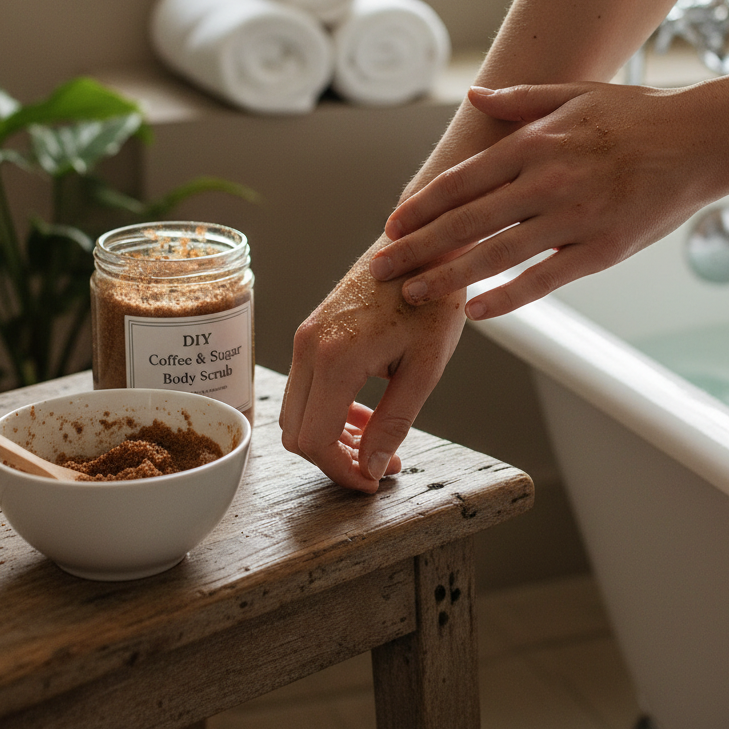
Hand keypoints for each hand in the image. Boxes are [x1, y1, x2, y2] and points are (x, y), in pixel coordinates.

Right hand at [281, 240, 466, 491]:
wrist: (423, 245)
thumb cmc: (431, 300)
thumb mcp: (424, 367)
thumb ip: (394, 422)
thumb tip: (371, 469)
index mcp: (335, 357)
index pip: (316, 440)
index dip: (343, 473)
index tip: (375, 483)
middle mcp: (308, 346)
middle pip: (296, 432)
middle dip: (334, 460)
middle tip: (379, 466)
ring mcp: (305, 336)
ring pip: (296, 412)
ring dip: (330, 438)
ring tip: (377, 443)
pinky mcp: (310, 332)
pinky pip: (304, 388)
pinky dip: (327, 412)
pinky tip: (364, 414)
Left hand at [369, 82, 717, 319]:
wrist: (702, 138)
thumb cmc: (638, 114)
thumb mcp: (575, 93)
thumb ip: (520, 100)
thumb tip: (474, 96)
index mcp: (534, 142)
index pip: (462, 181)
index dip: (421, 206)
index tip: (392, 225)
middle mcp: (546, 179)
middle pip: (465, 221)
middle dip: (416, 247)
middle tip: (381, 268)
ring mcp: (573, 217)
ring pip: (496, 254)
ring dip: (449, 276)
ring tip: (413, 294)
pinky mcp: (602, 250)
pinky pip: (544, 280)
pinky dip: (507, 297)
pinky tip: (477, 311)